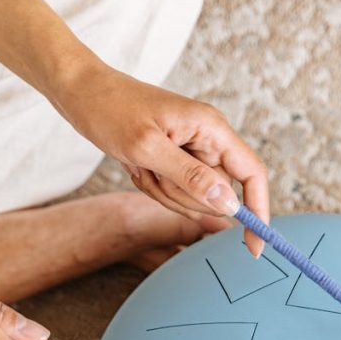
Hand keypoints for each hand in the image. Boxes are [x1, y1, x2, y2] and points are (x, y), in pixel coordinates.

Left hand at [58, 68, 269, 255]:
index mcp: (212, 129)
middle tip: (151, 170)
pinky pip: (176, 193)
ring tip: (140, 163)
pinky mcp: (177, 160)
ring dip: (164, 192)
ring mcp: (193, 152)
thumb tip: (229, 205)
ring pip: (194, 199)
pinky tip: (137, 165)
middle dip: (183, 197)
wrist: (82, 92)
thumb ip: (191, 178)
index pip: (253, 175)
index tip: (254, 247)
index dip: (259, 211)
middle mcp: (209, 141)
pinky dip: (155, 187)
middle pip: (218, 195)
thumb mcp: (147, 148)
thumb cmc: (111, 109)